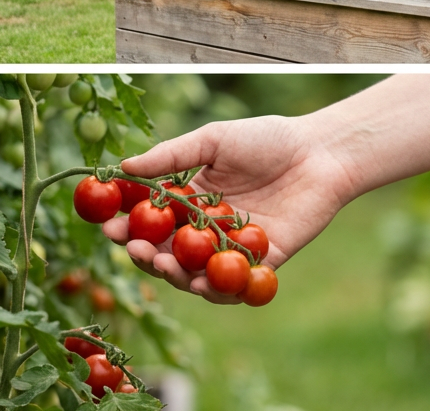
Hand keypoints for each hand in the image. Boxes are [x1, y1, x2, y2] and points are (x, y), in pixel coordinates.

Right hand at [102, 115, 354, 304]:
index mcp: (193, 198)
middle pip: (168, 252)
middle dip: (146, 254)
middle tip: (134, 249)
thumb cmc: (269, 139)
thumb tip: (124, 166)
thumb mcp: (215, 139)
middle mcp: (208, 228)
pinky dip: (215, 290)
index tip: (108, 225)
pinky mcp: (261, 264)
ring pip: (194, 274)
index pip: (152, 219)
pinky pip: (233, 287)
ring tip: (162, 263)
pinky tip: (201, 283)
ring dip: (174, 275)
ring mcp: (232, 249)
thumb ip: (172, 155)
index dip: (128, 225)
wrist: (321, 152)